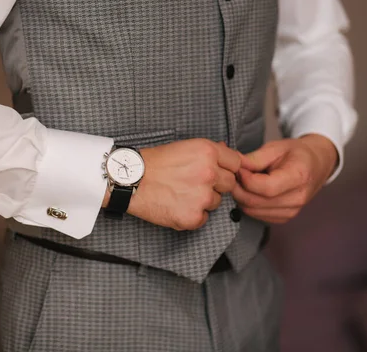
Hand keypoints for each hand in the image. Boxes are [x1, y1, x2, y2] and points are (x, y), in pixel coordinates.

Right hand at [104, 139, 240, 230]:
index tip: (218, 172)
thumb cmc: (153, 162)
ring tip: (180, 192)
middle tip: (192, 182)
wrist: (129, 180)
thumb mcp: (183, 147)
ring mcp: (202, 197)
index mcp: (207, 152)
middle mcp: (209, 173)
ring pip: (216, 202)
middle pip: (230, 184)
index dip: (227, 168)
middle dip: (216, 185)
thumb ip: (210, 152)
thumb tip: (230, 154)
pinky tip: (176, 204)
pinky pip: (203, 218)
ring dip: (203, 200)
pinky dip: (192, 215)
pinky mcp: (193, 217)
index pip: (237, 163)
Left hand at [232, 134, 337, 223]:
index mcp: (299, 176)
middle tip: (234, 175)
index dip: (246, 179)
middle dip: (238, 188)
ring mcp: (292, 211)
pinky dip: (248, 204)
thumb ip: (254, 158)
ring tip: (242, 181)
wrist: (315, 165)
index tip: (238, 168)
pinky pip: (256, 215)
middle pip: (256, 202)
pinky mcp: (284, 218)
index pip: (266, 187)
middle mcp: (298, 198)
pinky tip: (251, 191)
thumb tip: (234, 165)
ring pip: (252, 211)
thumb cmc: (296, 154)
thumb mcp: (276, 147)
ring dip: (241, 197)